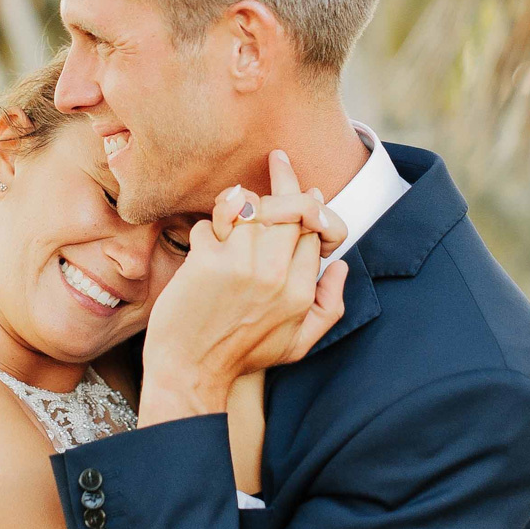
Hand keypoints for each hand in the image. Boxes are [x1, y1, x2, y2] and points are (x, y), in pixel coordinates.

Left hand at [140, 152, 347, 421]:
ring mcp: (242, 266)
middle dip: (284, 179)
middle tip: (278, 157)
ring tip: (235, 204)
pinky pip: (214, 223)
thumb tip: (339, 267)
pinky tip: (205, 243)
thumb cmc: (242, 357)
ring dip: (240, 204)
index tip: (307, 188)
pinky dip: (208, 227)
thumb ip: (328, 307)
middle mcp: (275, 276)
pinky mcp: (208, 262)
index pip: (314, 231)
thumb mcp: (298, 345)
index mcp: (300, 292)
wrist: (190, 372)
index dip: (310, 205)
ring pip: (251, 208)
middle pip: (289, 208)